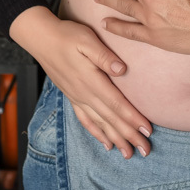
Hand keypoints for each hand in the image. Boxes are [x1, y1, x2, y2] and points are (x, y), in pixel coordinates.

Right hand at [9, 7, 152, 157]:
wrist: (41, 39)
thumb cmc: (67, 35)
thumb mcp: (87, 39)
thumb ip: (104, 56)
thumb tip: (122, 69)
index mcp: (91, 80)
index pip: (116, 103)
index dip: (133, 118)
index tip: (148, 130)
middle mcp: (84, 93)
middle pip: (111, 119)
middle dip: (129, 135)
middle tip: (146, 150)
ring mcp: (77, 97)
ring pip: (99, 124)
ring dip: (115, 139)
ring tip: (128, 154)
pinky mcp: (72, 97)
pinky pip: (85, 120)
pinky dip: (97, 133)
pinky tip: (106, 144)